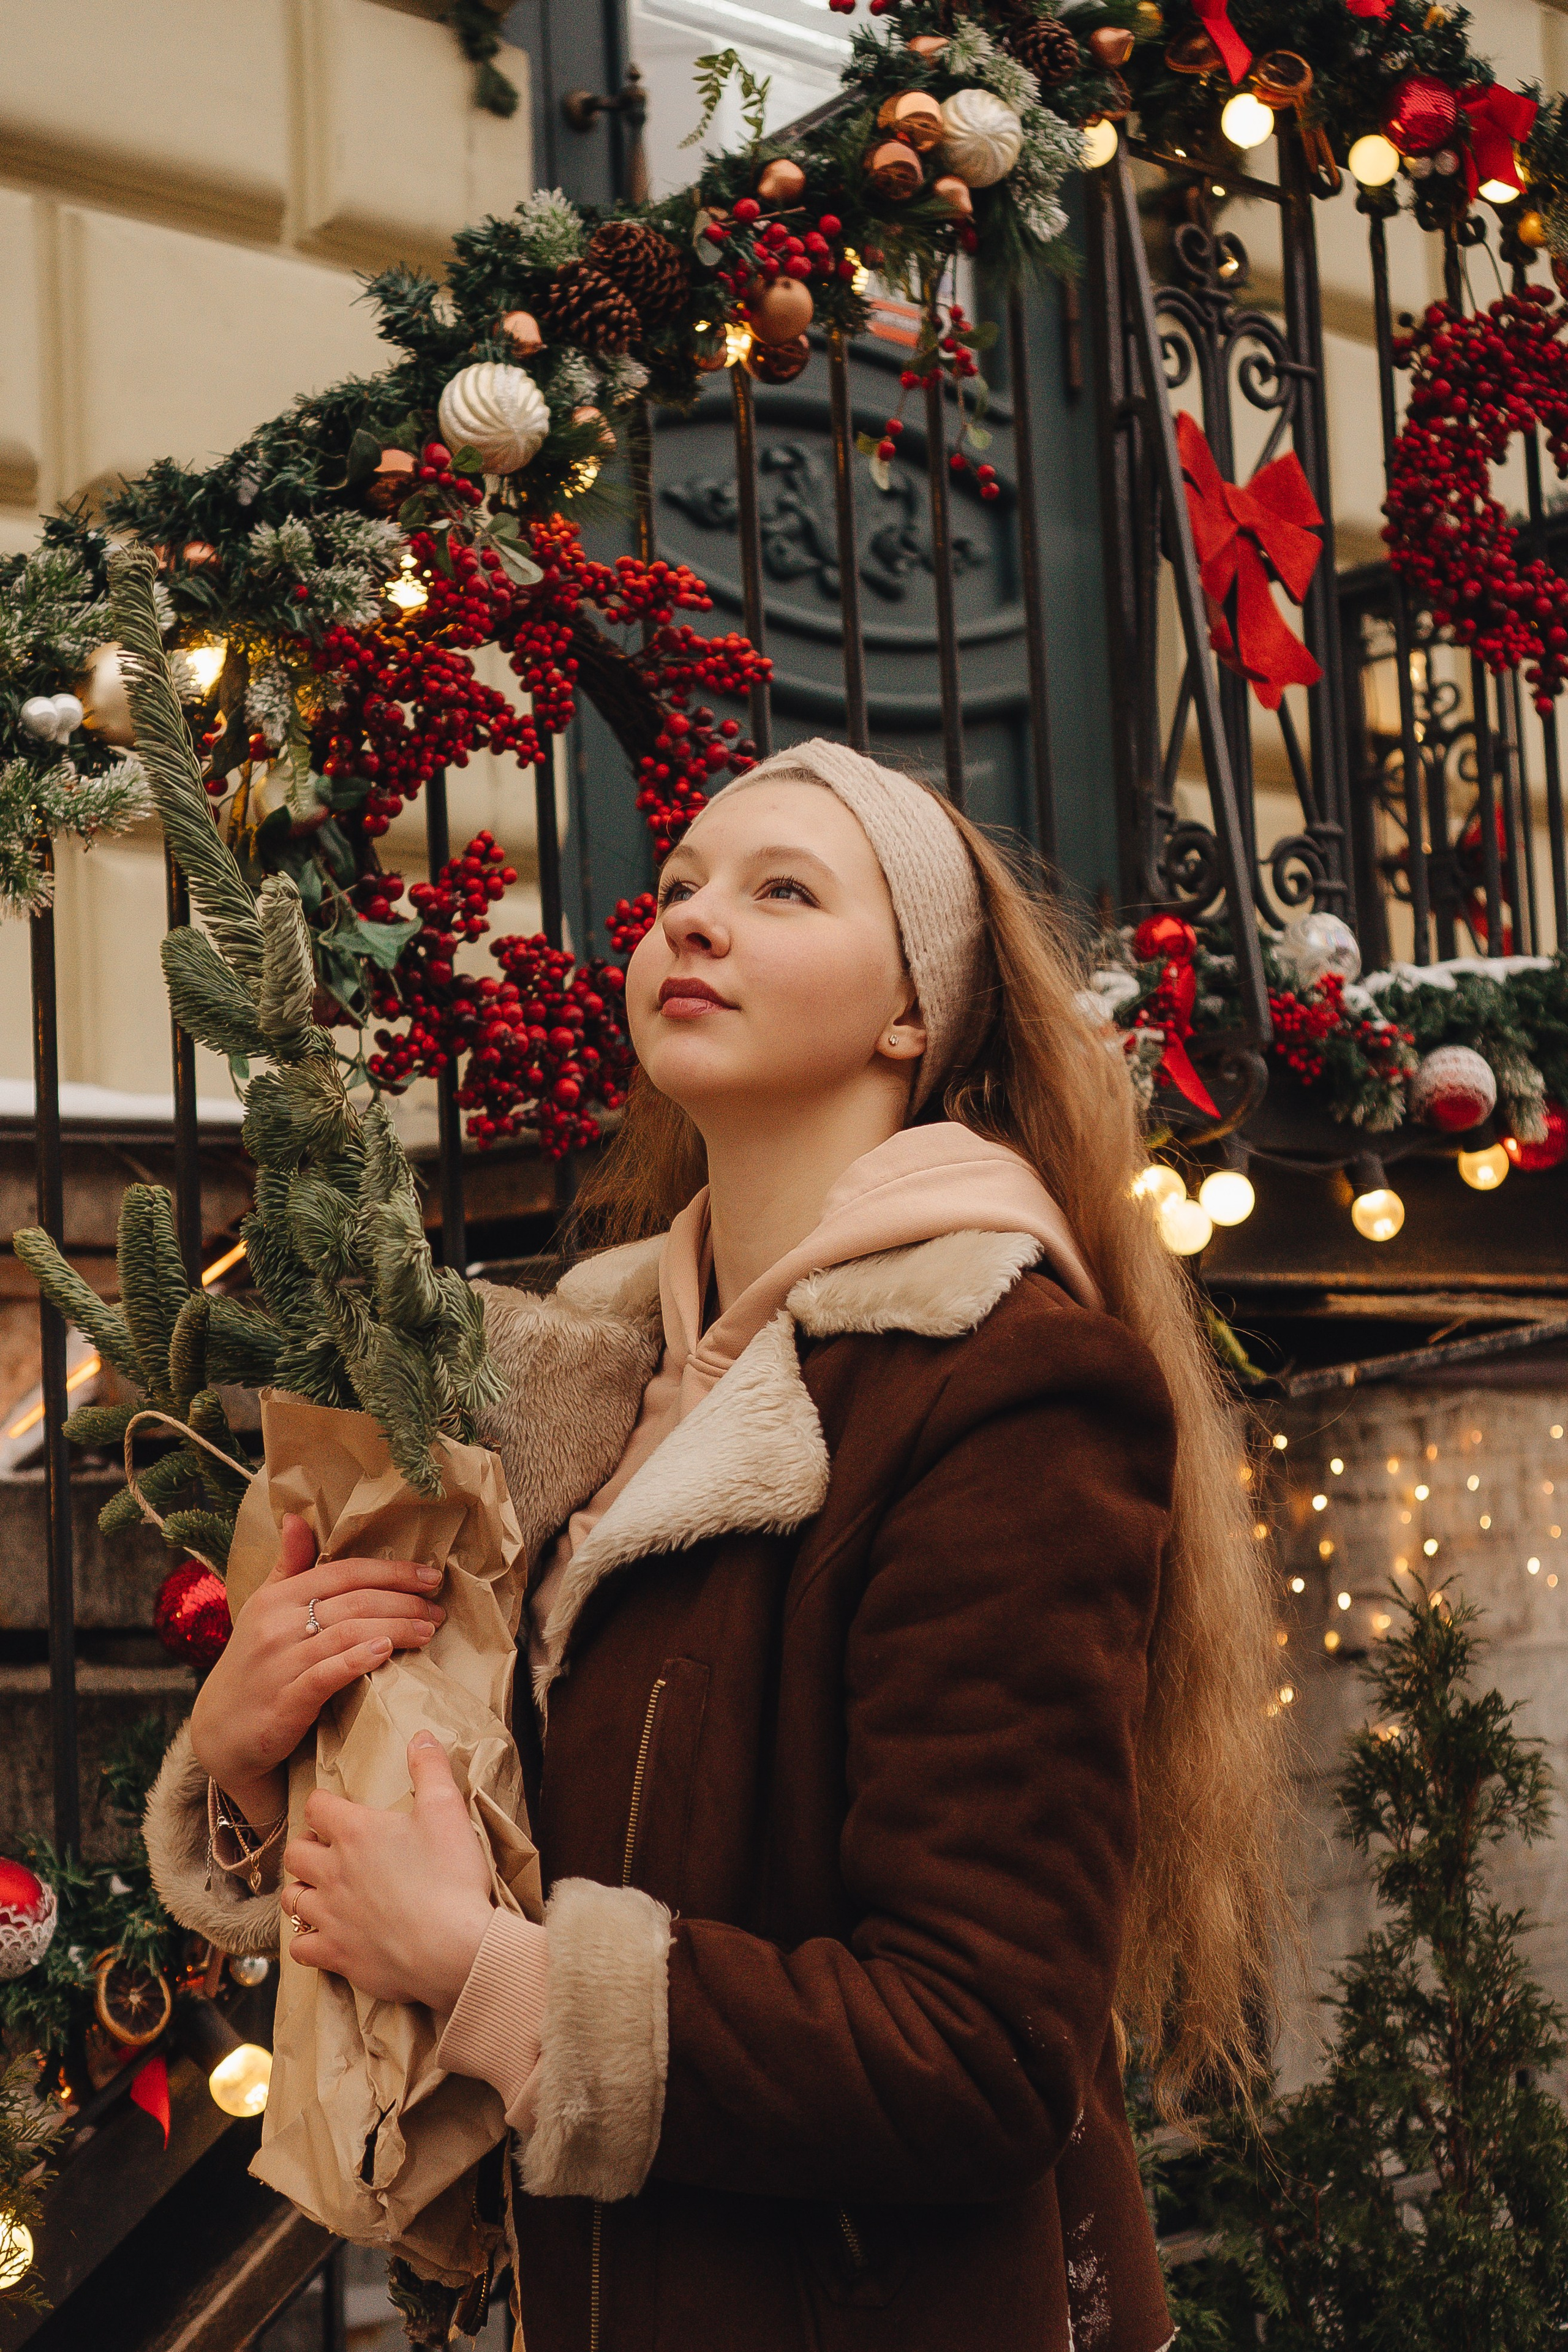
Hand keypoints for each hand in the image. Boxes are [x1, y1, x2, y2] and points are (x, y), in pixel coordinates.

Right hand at [190, 1515, 445, 1826]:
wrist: (221, 1732)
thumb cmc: (253, 1665)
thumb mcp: (264, 1611)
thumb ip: (288, 1567)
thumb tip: (296, 1517)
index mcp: (276, 1598)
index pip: (343, 1572)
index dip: (391, 1571)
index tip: (430, 1576)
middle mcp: (276, 1625)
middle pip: (354, 1601)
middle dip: (404, 1602)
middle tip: (438, 1610)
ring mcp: (280, 1664)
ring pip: (348, 1633)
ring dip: (396, 1629)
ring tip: (428, 1632)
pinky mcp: (285, 1702)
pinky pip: (327, 1674)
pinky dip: (358, 1660)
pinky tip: (386, 1652)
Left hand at [283, 1733, 494, 2009]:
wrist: (454, 1948)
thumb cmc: (452, 1876)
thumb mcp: (447, 1810)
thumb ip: (430, 1768)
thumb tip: (419, 1735)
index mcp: (355, 1832)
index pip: (317, 1806)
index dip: (323, 1804)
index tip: (333, 1809)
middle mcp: (333, 1872)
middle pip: (294, 1853)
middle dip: (305, 1847)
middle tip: (325, 1850)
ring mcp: (330, 1916)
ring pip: (291, 1900)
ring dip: (301, 1891)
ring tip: (318, 1890)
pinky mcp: (336, 1955)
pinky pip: (300, 1947)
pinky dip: (305, 1940)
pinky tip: (320, 1936)